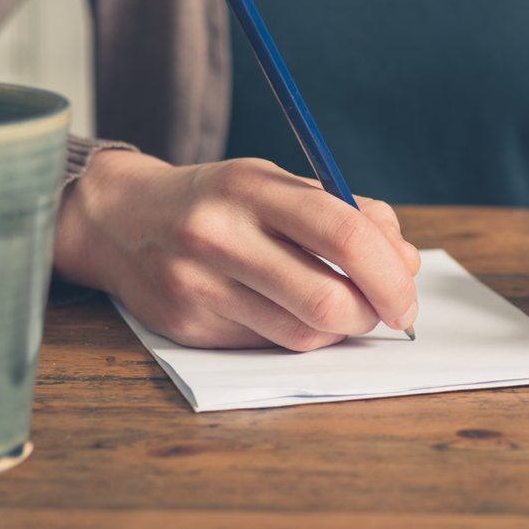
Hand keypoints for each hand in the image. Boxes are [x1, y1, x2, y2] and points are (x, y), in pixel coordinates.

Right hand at [54, 149, 420, 350]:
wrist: (120, 220)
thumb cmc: (218, 201)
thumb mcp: (275, 183)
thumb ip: (346, 214)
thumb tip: (406, 262)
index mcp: (250, 187)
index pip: (343, 232)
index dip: (390, 273)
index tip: (409, 295)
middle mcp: (220, 236)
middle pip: (327, 298)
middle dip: (373, 314)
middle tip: (386, 312)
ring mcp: (200, 285)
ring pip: (303, 333)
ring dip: (340, 330)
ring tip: (341, 309)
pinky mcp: (189, 326)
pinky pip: (269, 345)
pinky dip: (298, 336)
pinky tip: (293, 314)